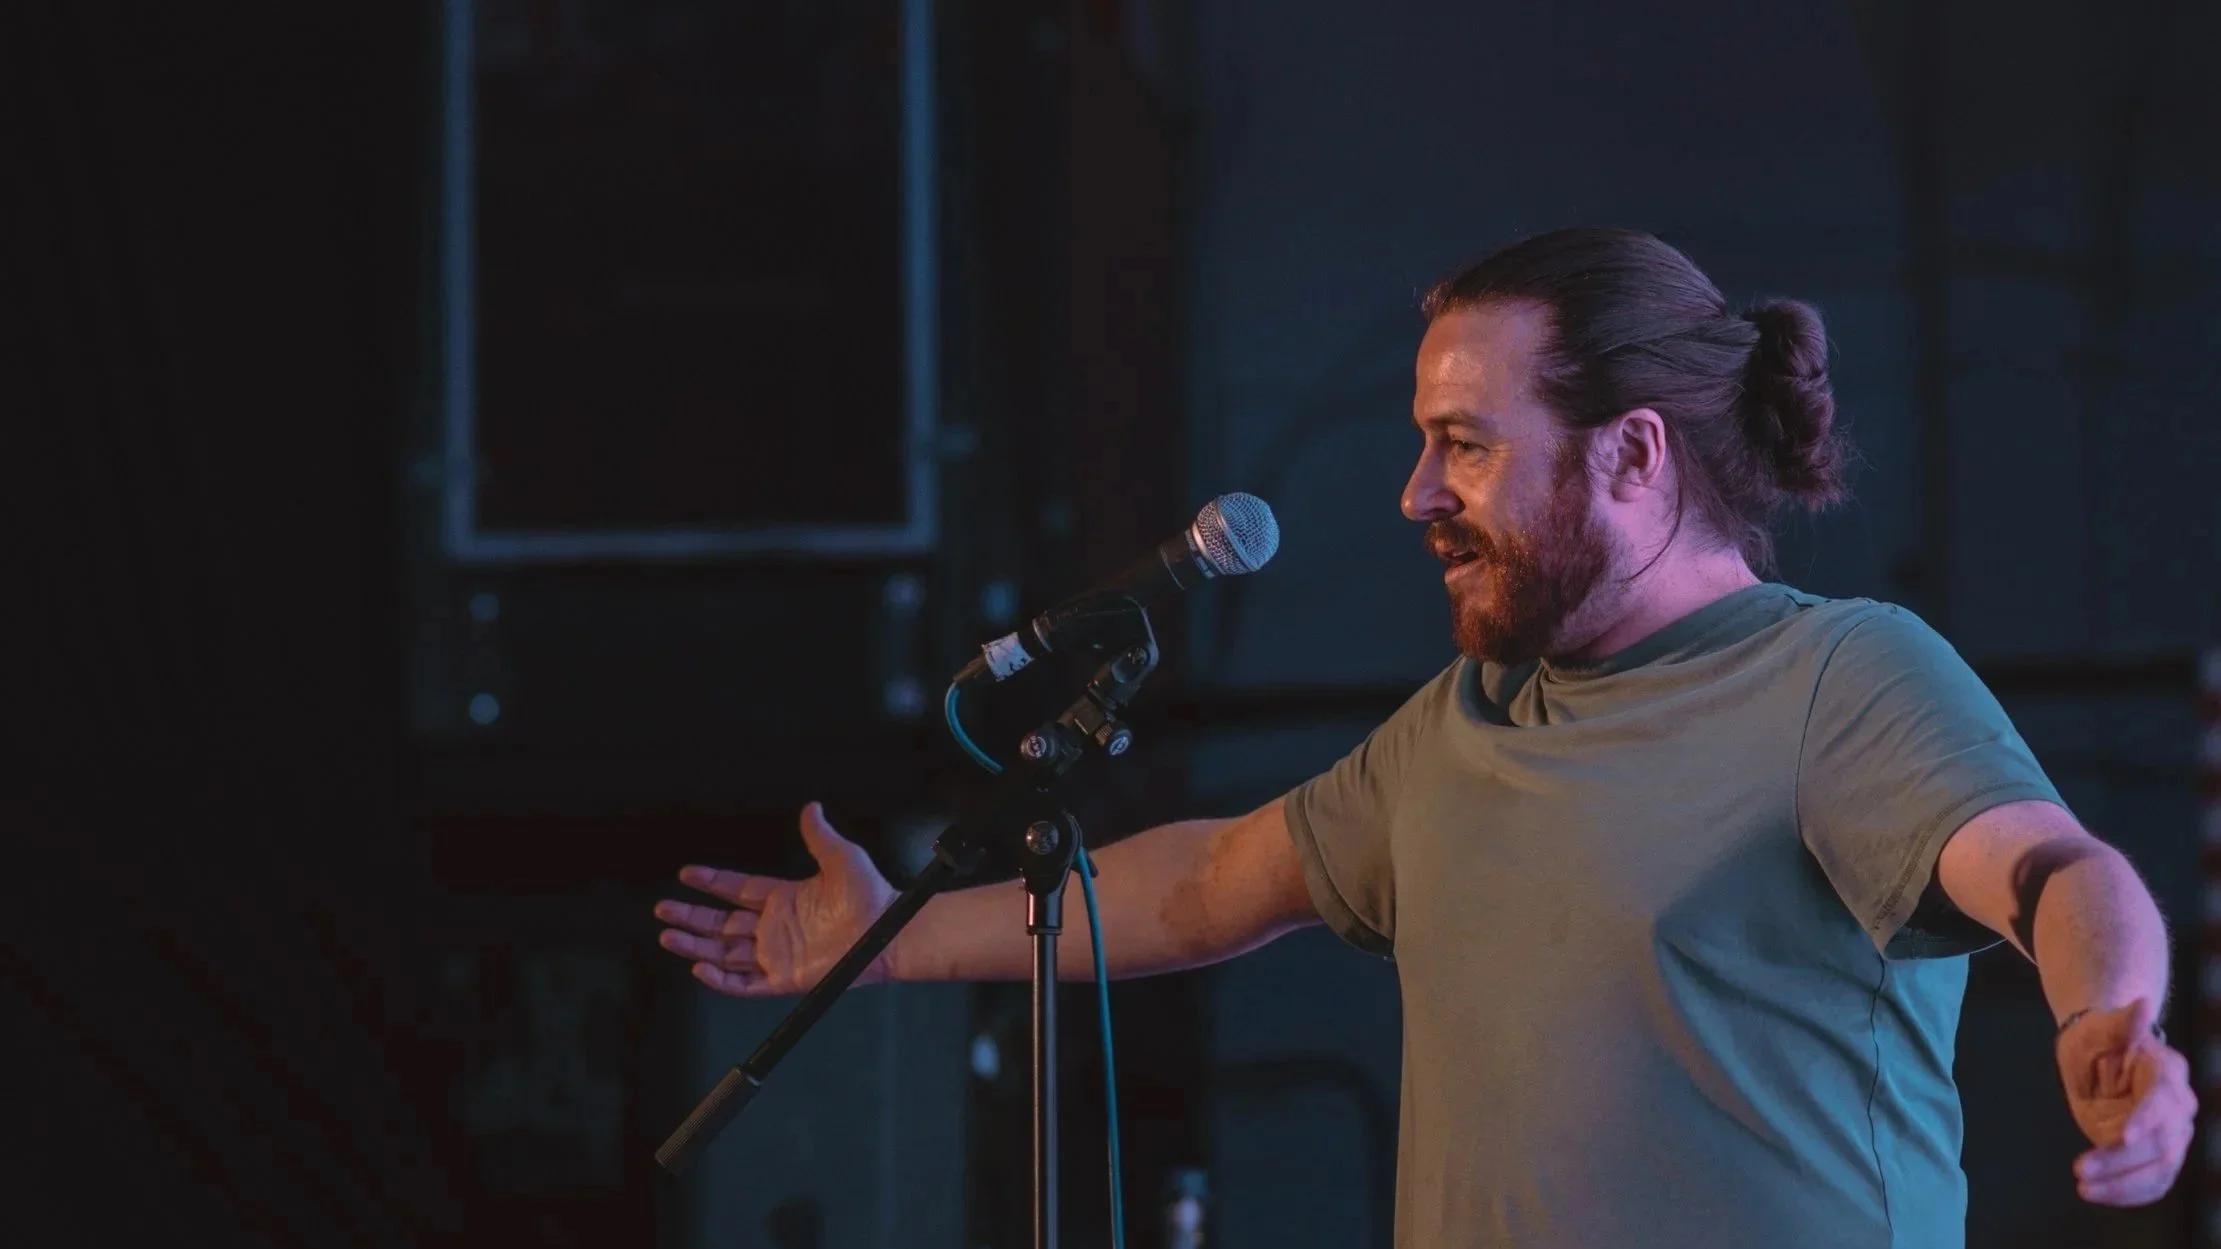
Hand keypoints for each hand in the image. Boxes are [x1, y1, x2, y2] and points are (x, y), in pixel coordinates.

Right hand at [654, 802, 896, 996]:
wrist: (888, 931)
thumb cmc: (870, 895)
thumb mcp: (842, 857)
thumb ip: (819, 836)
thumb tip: (811, 808)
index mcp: (783, 898)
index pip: (737, 890)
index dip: (711, 882)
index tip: (686, 874)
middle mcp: (774, 927)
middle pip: (721, 924)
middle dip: (691, 916)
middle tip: (663, 909)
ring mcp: (777, 954)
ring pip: (725, 953)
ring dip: (696, 947)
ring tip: (668, 936)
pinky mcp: (784, 979)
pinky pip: (745, 984)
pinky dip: (721, 980)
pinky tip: (701, 969)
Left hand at [2057, 998, 2196, 1205]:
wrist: (2102, 1053)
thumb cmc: (2099, 1037)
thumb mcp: (2100, 1027)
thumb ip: (2121, 1023)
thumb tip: (2140, 1005)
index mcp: (2167, 1071)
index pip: (2163, 1100)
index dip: (2146, 1119)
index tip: (2121, 1136)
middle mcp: (2178, 1105)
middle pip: (2162, 1143)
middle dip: (2121, 1160)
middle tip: (2080, 1169)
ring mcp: (2173, 1132)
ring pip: (2160, 1170)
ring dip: (2123, 1184)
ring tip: (2084, 1188)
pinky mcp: (2160, 1154)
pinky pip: (2154, 1182)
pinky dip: (2129, 1194)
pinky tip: (2099, 1195)